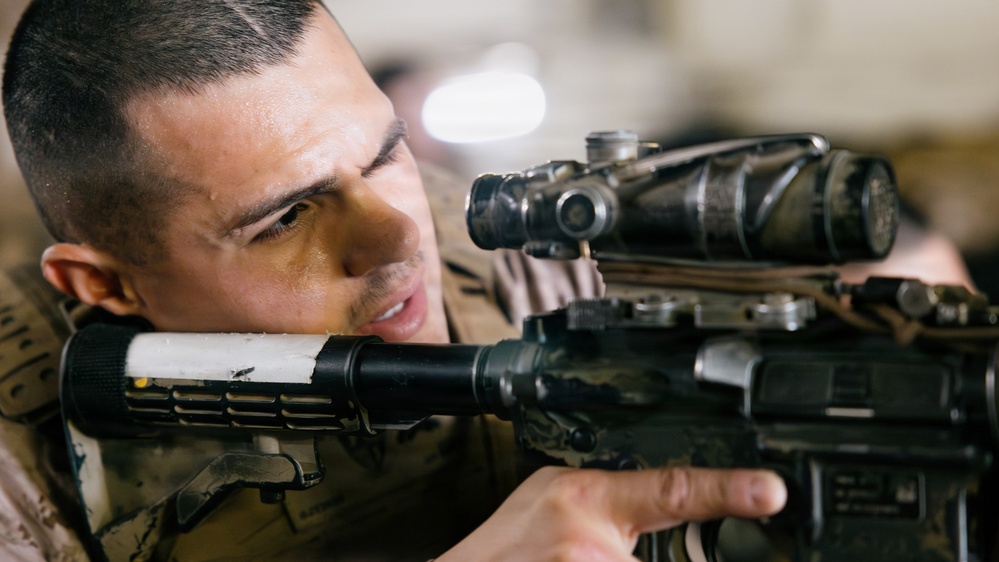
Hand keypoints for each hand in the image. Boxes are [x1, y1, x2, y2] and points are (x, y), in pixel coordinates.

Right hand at [437, 465, 786, 561]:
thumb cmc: (506, 548)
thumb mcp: (555, 497)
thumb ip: (612, 498)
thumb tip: (671, 500)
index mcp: (586, 498)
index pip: (672, 489)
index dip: (727, 489)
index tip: (769, 492)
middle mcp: (591, 547)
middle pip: (669, 561)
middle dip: (643, 559)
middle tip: (591, 551)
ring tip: (573, 558)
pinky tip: (575, 559)